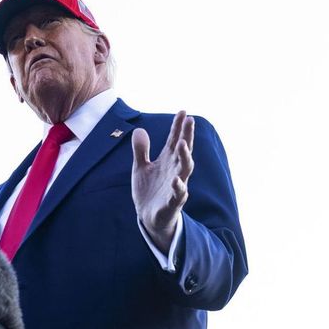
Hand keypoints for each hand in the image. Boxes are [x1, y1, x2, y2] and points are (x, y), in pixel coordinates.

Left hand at [131, 111, 194, 250]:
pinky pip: (178, 193)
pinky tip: (175, 180)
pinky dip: (178, 187)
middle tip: (190, 120)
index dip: (178, 126)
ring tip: (182, 143)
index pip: (174, 140)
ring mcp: (175, 185)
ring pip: (185, 169)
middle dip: (187, 136)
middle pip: (183, 150)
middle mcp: (175, 170)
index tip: (183, 111)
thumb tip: (139, 129)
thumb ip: (141, 150)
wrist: (149, 217)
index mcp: (168, 160)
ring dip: (184, 156)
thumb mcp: (140, 167)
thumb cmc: (149, 190)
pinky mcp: (172, 202)